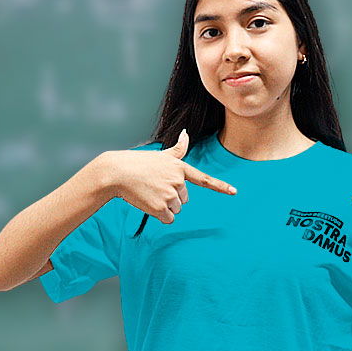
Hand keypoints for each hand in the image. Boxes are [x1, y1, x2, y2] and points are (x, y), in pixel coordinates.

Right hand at [103, 129, 236, 223]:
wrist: (117, 173)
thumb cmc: (138, 163)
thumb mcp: (161, 155)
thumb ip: (178, 148)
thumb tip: (186, 132)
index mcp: (180, 168)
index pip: (204, 179)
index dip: (220, 186)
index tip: (234, 192)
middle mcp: (178, 181)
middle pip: (184, 199)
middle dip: (172, 196)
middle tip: (155, 186)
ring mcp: (170, 195)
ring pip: (176, 209)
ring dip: (164, 205)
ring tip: (150, 192)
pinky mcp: (161, 207)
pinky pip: (168, 219)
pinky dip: (160, 215)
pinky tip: (148, 203)